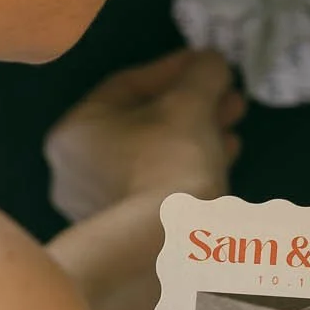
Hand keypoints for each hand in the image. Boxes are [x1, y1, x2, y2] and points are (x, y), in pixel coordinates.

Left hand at [45, 49, 245, 223]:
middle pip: (143, 124)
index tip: (209, 64)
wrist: (168, 246)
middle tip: (229, 98)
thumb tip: (211, 62)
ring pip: (153, 157)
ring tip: (233, 128)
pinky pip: (157, 187)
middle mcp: (75, 171)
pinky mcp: (126, 235)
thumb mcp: (190, 104)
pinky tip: (224, 158)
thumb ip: (201, 74)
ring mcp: (98, 208)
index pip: (128, 86)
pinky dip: (188, 169)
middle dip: (191, 107)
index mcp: (75, 130)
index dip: (175, 68)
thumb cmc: (169, 161)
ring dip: (196, 137)